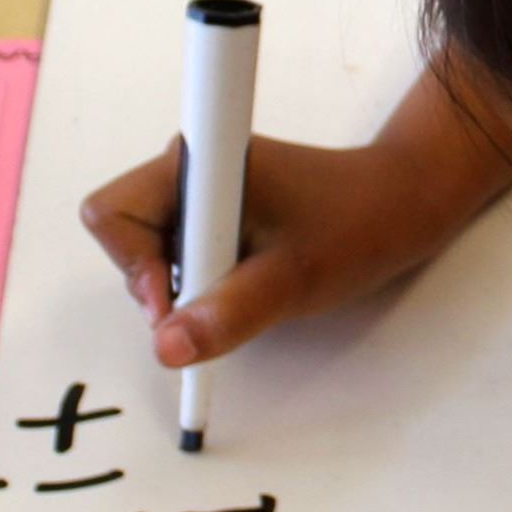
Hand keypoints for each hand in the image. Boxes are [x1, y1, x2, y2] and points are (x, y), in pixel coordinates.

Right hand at [81, 134, 472, 369]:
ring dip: (185, 283)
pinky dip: (201, 276)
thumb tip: (167, 348)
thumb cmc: (356, 227)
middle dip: (160, 282)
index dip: (135, 267)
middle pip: (124, 234)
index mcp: (201, 163)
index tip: (178, 303)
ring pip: (150, 247)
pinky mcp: (214, 203)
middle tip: (221, 302)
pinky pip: (178, 248)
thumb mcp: (292, 282)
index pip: (111, 213)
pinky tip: (244, 280)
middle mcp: (191, 164)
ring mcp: (201, 184)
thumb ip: (227, 315)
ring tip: (246, 287)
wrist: (399, 204)